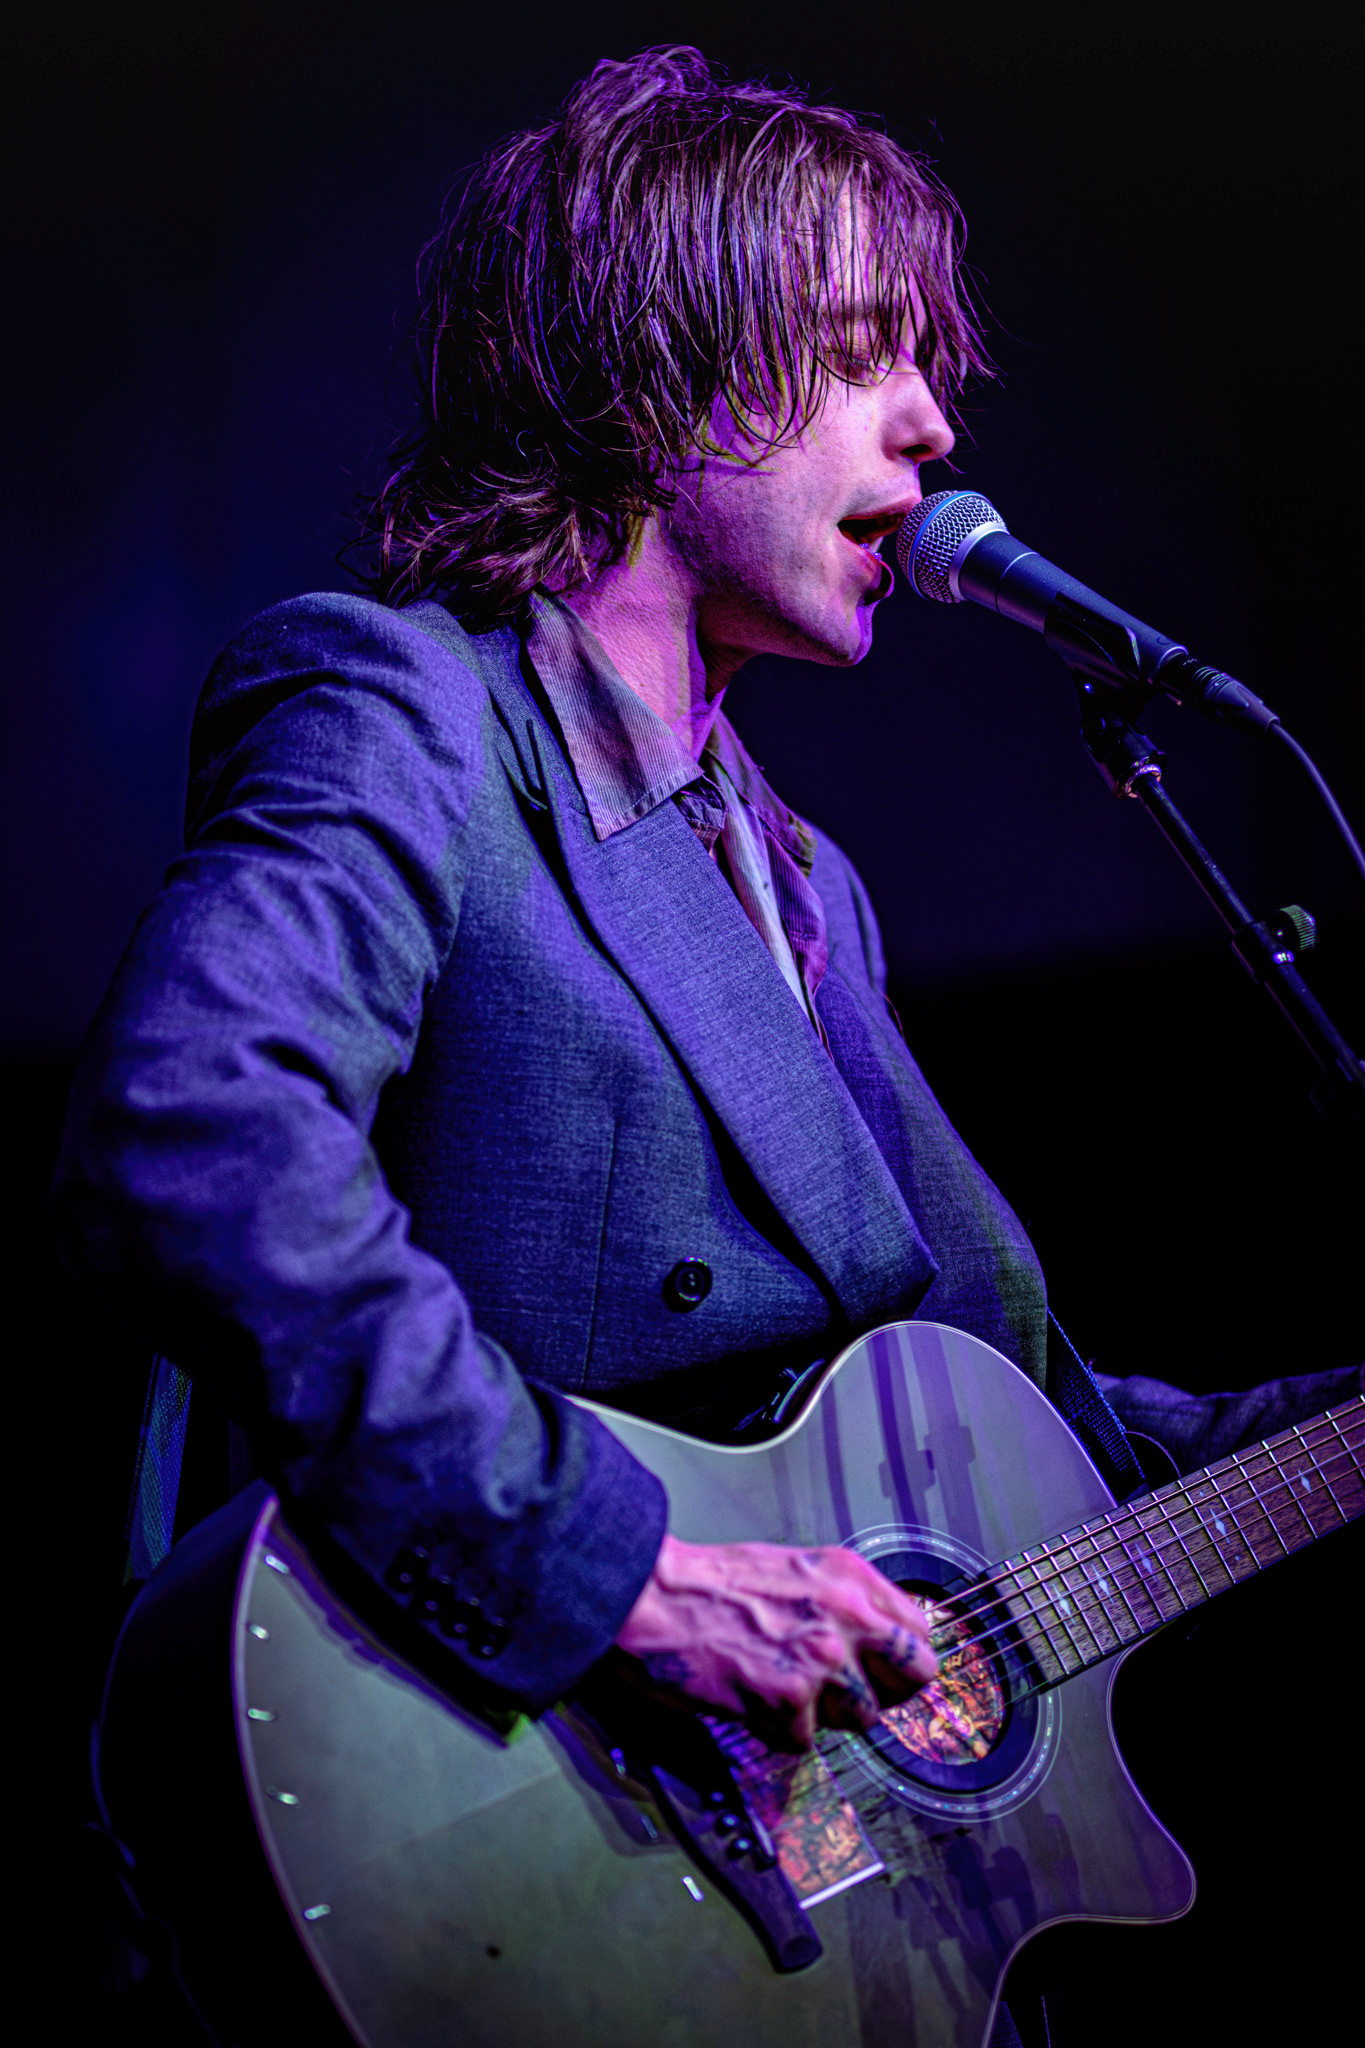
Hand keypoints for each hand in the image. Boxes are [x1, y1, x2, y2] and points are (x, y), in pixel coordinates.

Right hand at [614, 1534, 937, 1750]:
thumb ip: (844, 1600)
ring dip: (825, 1714)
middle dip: (884, 1690)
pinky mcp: (789, 1702)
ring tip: (781, 1686)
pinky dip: (778, 1730)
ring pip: (862, 1718)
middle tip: (847, 1690)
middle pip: (915, 1676)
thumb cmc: (710, 1582)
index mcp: (850, 1577)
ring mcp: (821, 1661)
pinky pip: (805, 1740)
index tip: (885, 1667)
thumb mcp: (796, 1569)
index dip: (900, 1655)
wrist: (652, 1597)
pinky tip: (751, 1698)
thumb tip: (877, 1635)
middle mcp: (847, 1615)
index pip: (919, 1630)